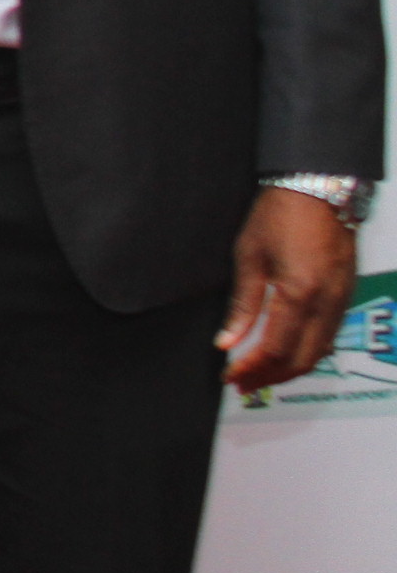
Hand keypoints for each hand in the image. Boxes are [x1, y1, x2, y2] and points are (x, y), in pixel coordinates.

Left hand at [222, 186, 355, 392]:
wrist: (319, 188)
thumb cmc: (279, 216)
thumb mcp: (248, 256)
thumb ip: (242, 304)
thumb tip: (226, 341)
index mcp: (298, 293)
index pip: (274, 349)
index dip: (251, 368)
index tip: (229, 377)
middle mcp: (326, 303)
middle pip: (301, 359)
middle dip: (270, 377)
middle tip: (242, 384)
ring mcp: (341, 300)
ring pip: (320, 351)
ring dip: (289, 369)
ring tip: (259, 374)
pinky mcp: (346, 294)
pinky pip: (329, 335)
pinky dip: (307, 352)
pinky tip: (285, 353)